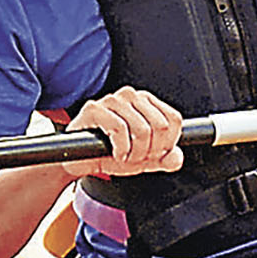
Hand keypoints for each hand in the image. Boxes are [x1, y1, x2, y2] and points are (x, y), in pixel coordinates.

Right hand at [73, 86, 187, 173]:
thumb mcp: (144, 159)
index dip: (168, 143)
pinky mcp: (93, 109)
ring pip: (141, 129)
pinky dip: (121, 150)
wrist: (80, 161)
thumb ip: (165, 159)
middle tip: (137, 159)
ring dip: (135, 154)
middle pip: (160, 126)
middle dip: (151, 151)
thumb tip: (176, 158)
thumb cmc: (111, 153)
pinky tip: (115, 155)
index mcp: (146, 102)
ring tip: (125, 158)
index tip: (155, 155)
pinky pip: (119, 130)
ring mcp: (111, 100)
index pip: (173, 119)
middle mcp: (130, 96)